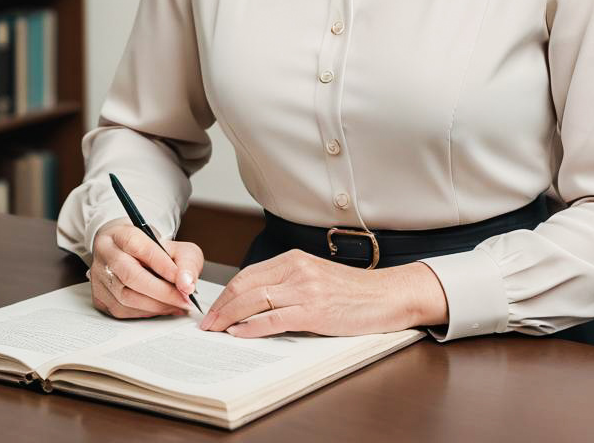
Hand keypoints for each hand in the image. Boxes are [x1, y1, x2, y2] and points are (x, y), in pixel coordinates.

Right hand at [89, 217, 202, 319]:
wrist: (129, 253)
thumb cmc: (153, 249)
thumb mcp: (175, 246)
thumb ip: (185, 262)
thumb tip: (186, 284)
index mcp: (120, 234)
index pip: (140, 248)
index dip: (163, 266)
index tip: (183, 281)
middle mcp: (105, 254)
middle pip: (130, 276)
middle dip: (162, 292)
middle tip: (184, 300)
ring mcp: (99, 277)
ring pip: (126, 297)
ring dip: (156, 305)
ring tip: (177, 305)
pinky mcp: (99, 297)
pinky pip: (122, 311)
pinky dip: (146, 313)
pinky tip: (162, 308)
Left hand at [198, 249, 448, 337]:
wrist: (387, 295)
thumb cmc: (353, 291)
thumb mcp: (316, 276)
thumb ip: (288, 282)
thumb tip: (253, 301)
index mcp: (294, 259)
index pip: (248, 274)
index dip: (226, 293)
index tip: (213, 309)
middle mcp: (297, 269)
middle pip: (246, 286)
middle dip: (221, 306)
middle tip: (206, 323)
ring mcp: (305, 289)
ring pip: (255, 301)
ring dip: (229, 317)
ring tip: (216, 331)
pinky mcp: (314, 310)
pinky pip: (274, 319)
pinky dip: (252, 327)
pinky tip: (240, 334)